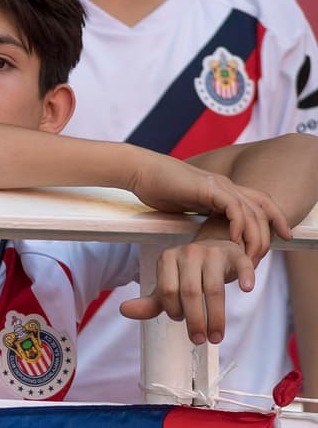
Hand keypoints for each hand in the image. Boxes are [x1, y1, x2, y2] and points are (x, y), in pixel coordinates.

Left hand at [120, 239, 257, 345]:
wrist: (215, 253)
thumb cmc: (188, 276)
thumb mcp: (167, 290)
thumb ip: (149, 303)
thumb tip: (124, 310)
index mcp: (167, 258)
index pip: (168, 292)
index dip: (174, 311)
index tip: (181, 321)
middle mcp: (189, 251)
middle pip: (190, 292)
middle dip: (195, 321)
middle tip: (199, 341)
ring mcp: (213, 251)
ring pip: (214, 288)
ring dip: (216, 317)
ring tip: (216, 337)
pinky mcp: (235, 254)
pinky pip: (242, 265)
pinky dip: (245, 277)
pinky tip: (246, 290)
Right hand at [127, 150, 291, 263]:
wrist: (142, 173)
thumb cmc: (159, 189)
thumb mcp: (188, 206)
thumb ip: (202, 216)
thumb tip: (207, 235)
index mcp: (225, 190)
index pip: (260, 203)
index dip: (275, 219)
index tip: (284, 237)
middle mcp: (227, 185)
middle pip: (263, 206)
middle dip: (272, 229)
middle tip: (269, 253)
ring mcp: (219, 185)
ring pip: (251, 209)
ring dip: (254, 234)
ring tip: (251, 254)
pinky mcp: (208, 187)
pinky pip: (232, 206)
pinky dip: (238, 223)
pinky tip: (234, 240)